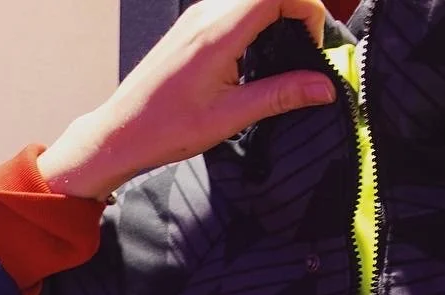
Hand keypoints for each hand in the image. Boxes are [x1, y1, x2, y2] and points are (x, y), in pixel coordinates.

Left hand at [39, 0, 335, 200]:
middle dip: (297, 11)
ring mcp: (197, 15)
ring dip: (275, 16)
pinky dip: (255, 23)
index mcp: (218, 31)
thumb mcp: (229, 117)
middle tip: (303, 50)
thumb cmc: (165, 129)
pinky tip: (252, 59)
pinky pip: (234, 8)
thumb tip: (324, 88)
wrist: (120, 133)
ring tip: (279, 58)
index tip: (312, 43)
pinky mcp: (191, 24)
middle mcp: (207, 13)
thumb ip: (280, 96)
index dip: (308, 9)